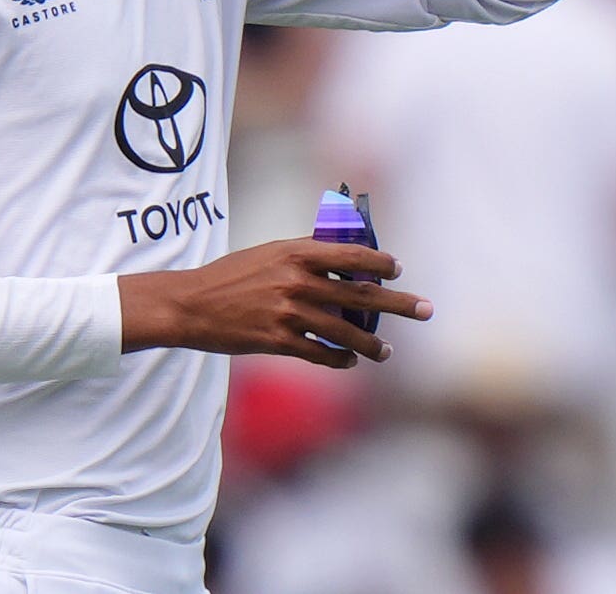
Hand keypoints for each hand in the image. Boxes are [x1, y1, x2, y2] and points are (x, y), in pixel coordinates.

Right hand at [119, 237, 432, 368]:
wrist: (190, 305)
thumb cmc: (230, 276)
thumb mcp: (267, 254)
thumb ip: (303, 256)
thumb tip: (343, 260)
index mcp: (295, 252)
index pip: (351, 255)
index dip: (379, 263)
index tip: (397, 270)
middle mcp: (296, 281)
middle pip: (360, 294)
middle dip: (398, 303)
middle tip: (425, 309)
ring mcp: (288, 313)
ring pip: (345, 332)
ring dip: (371, 343)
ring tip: (387, 352)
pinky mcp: (277, 341)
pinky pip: (320, 354)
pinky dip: (340, 360)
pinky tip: (351, 362)